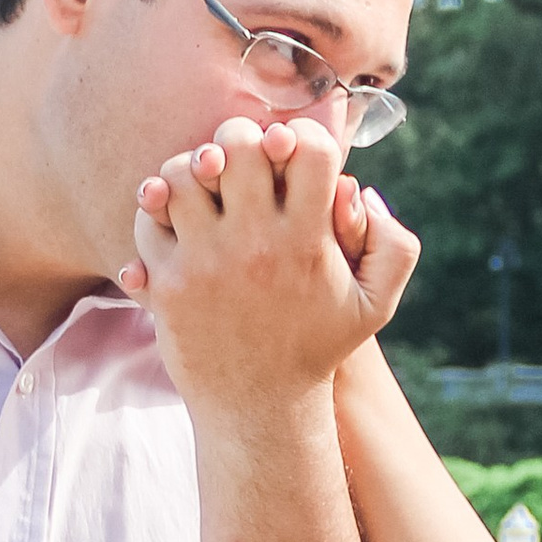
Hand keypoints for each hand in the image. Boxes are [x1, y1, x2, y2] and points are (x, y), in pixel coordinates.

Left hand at [117, 117, 418, 417]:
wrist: (258, 408)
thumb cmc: (316, 346)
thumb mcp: (375, 304)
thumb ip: (393, 244)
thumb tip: (359, 188)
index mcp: (309, 241)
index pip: (308, 147)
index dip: (301, 134)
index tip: (289, 154)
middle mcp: (257, 246)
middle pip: (239, 144)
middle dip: (241, 139)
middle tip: (241, 164)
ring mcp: (207, 263)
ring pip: (183, 171)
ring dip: (192, 168)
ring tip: (204, 187)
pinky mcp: (168, 284)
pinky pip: (149, 216)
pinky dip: (157, 207)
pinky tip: (176, 220)